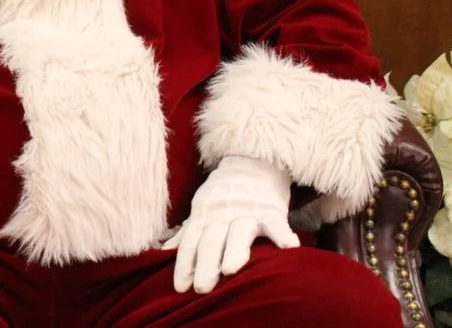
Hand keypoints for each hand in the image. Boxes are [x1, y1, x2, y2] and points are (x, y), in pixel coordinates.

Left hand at [164, 156, 299, 293]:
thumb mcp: (201, 209)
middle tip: (201, 288)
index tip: (180, 288)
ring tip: (230, 270)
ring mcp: (246, 211)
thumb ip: (186, 232)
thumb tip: (163, 251)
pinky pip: (276, 222)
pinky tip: (288, 247)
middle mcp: (221, 215)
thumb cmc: (222, 193)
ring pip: (238, 233)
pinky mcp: (270, 209)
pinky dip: (282, 234)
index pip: (190, 243)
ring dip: (234, 251)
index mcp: (203, 216)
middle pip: (211, 241)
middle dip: (205, 265)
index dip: (184, 265)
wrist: (251, 162)